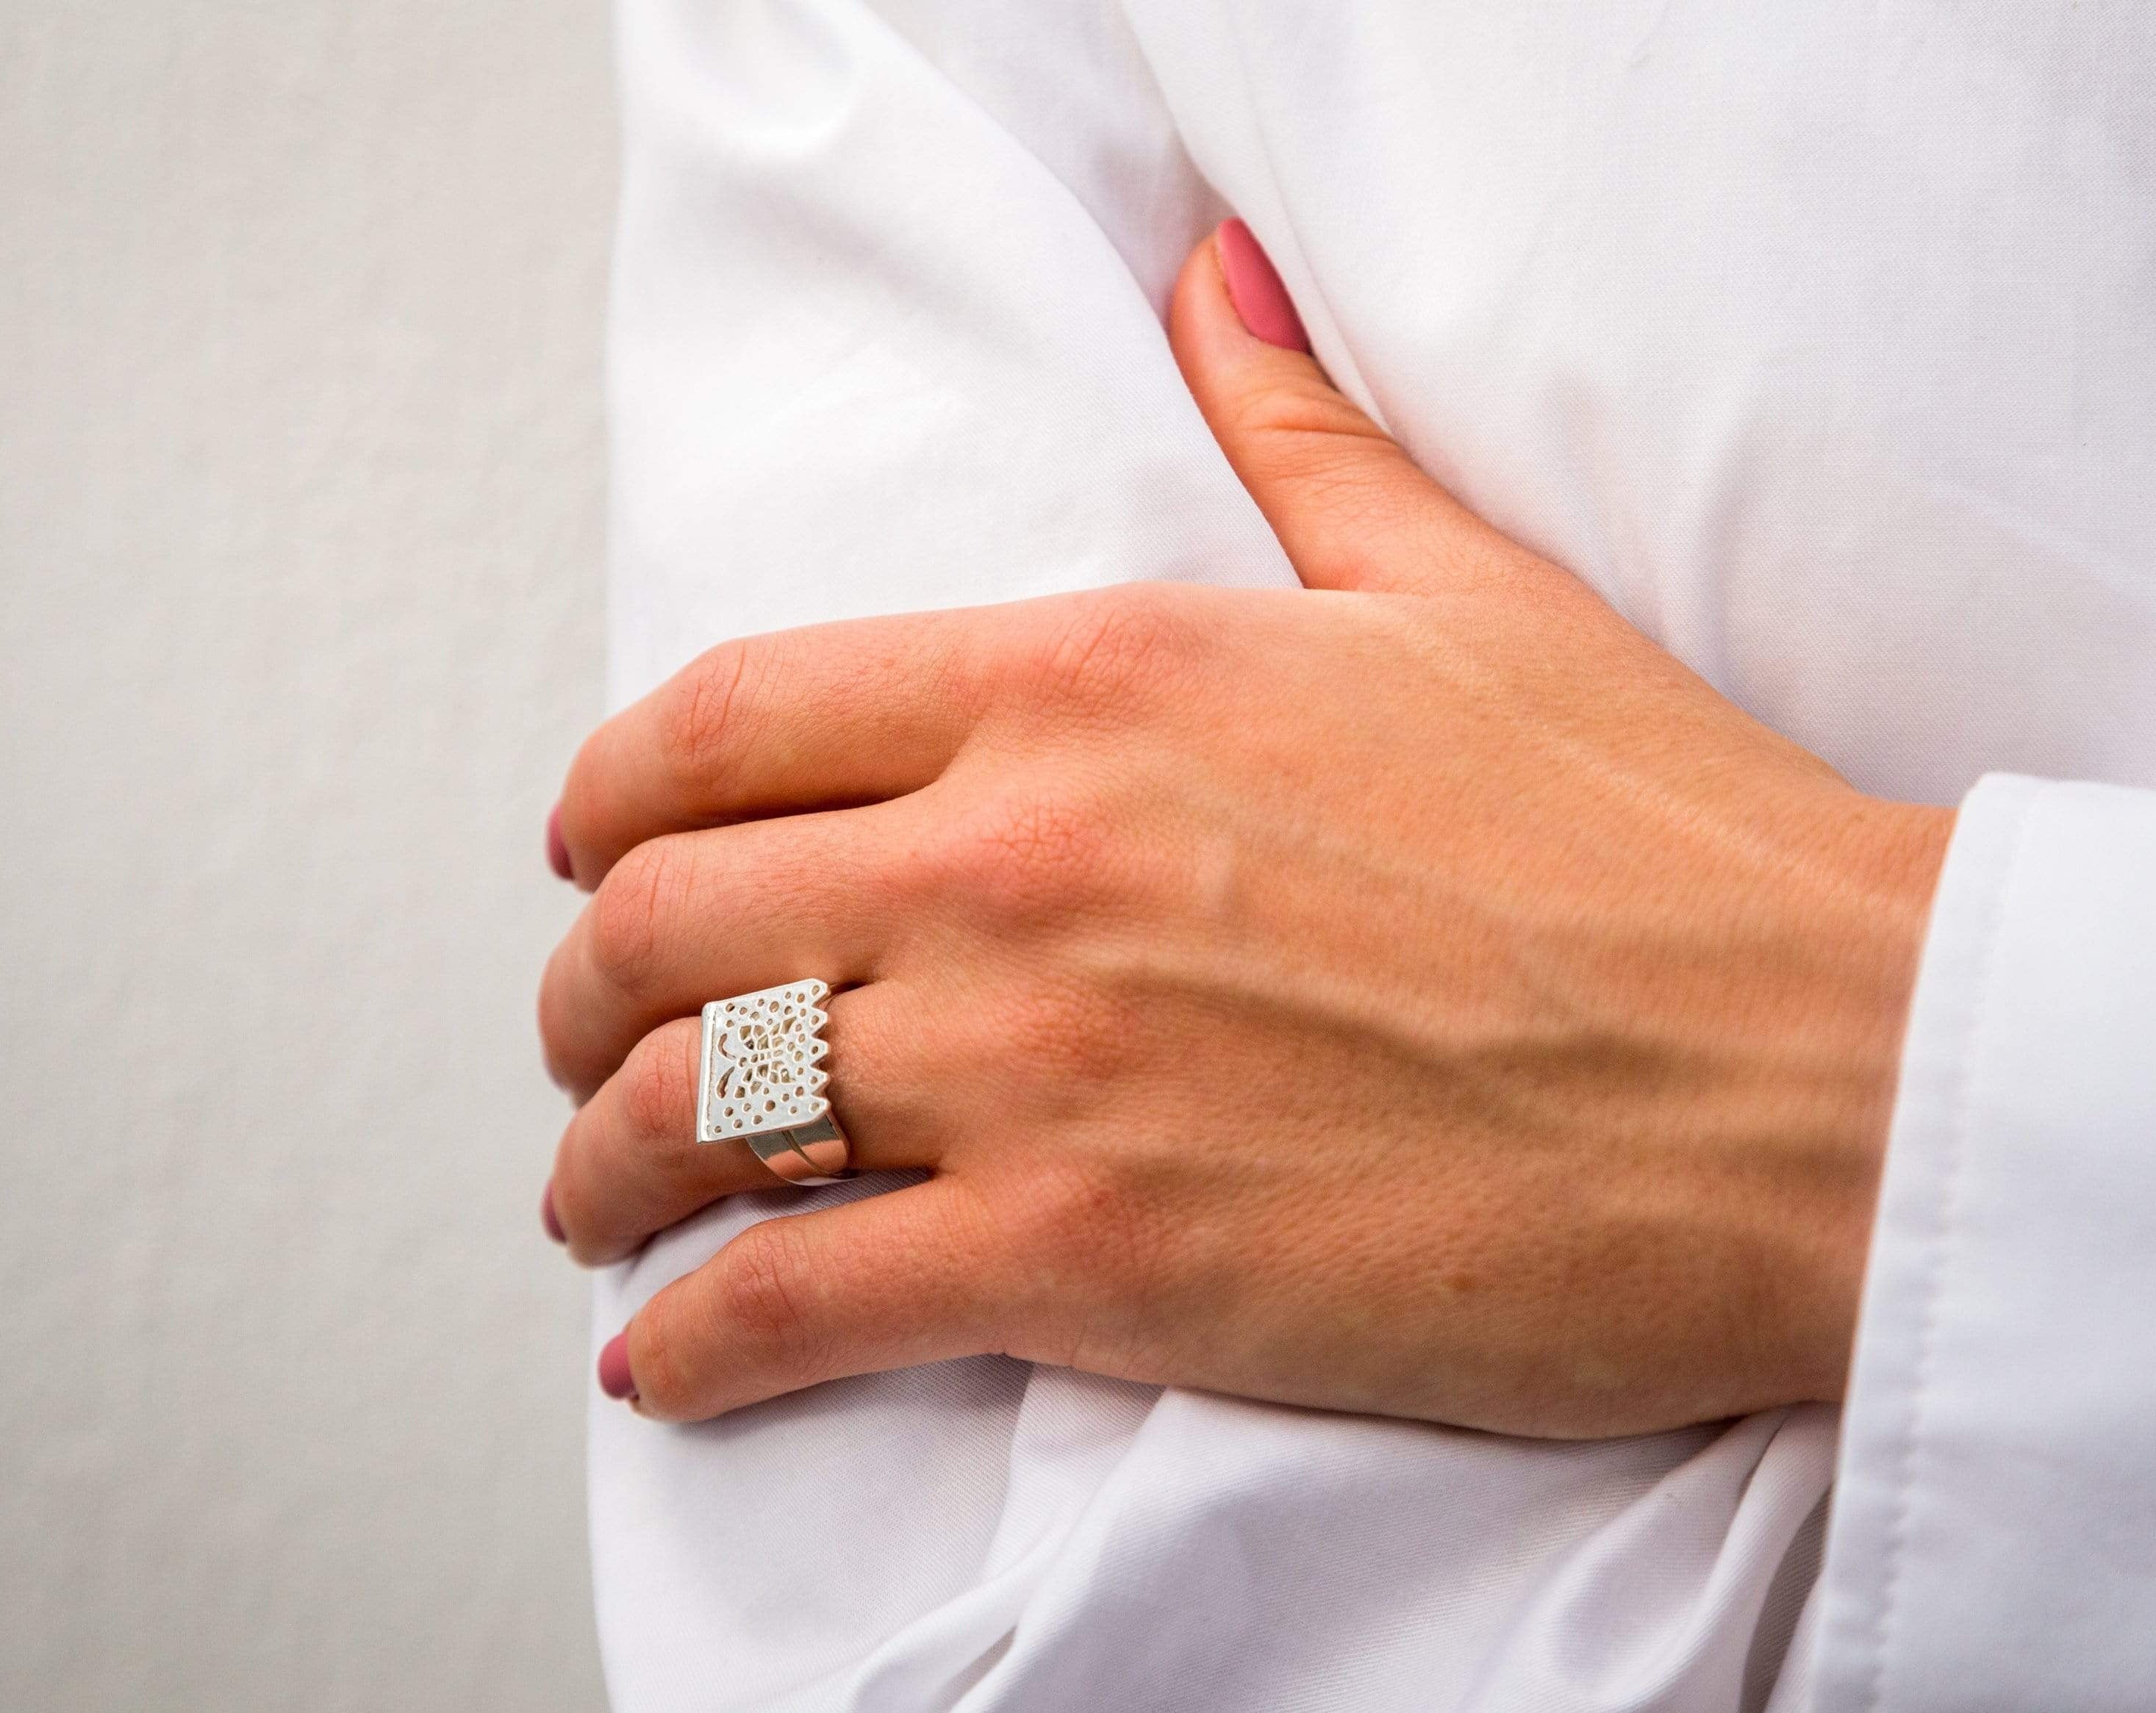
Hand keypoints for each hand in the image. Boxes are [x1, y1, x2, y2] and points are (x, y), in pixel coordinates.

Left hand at [538, 222, 1950, 1435]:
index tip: (587, 851)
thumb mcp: (1457, 589)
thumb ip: (1297, 437)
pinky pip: (797, 1305)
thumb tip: (1221, 283)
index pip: (724, 719)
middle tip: (585, 1039)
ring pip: (693, 1113)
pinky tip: (666, 1365)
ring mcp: (1042, 1068)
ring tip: (601, 1196)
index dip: (605, 796)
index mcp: (1086, 682)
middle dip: (579, 992)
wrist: (1806, 1071)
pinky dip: (698, 1348)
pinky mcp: (1095, 1262)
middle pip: (666, 922)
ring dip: (604, 1164)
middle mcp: (1021, 860)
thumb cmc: (1650, 839)